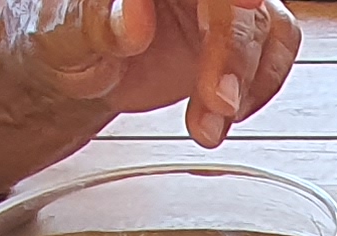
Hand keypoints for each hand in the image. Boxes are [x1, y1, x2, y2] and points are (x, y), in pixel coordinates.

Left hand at [11, 0, 296, 146]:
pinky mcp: (233, 34)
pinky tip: (221, 115)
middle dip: (235, 53)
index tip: (244, 4)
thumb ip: (96, 24)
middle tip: (219, 102)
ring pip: (266, 24)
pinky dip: (259, 88)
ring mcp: (215, 4)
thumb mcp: (63, 37)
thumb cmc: (62, 40)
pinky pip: (275, 49)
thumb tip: (134, 20)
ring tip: (209, 123)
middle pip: (237, 3)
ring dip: (248, 80)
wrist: (76, 68)